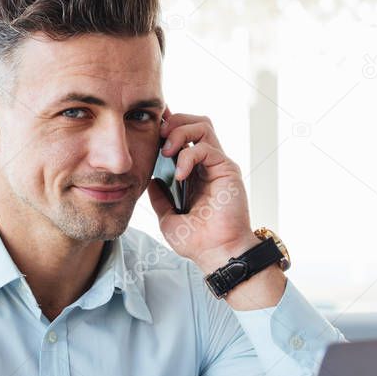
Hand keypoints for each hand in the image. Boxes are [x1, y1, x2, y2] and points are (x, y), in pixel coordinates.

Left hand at [147, 110, 259, 273]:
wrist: (216, 253)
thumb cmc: (196, 241)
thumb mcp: (167, 217)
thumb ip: (159, 197)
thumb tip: (150, 180)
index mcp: (193, 173)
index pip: (182, 137)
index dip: (167, 127)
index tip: (149, 129)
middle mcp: (207, 165)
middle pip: (194, 123)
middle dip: (173, 122)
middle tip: (157, 135)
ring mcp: (218, 165)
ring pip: (202, 126)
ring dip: (180, 131)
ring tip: (167, 150)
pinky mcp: (227, 169)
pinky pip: (206, 148)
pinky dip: (188, 156)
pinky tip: (179, 175)